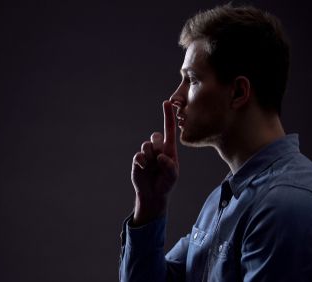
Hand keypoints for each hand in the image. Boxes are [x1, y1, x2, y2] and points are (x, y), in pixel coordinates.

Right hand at [130, 100, 178, 225]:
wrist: (153, 194)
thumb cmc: (166, 183)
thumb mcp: (173, 176)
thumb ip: (169, 166)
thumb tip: (160, 157)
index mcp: (169, 149)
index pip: (169, 129)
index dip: (168, 116)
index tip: (167, 102)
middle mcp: (158, 148)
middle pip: (156, 136)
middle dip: (157, 146)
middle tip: (159, 160)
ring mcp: (147, 154)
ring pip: (146, 145)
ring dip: (150, 156)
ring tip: (152, 167)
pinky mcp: (138, 160)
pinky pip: (139, 155)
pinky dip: (142, 162)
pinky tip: (144, 169)